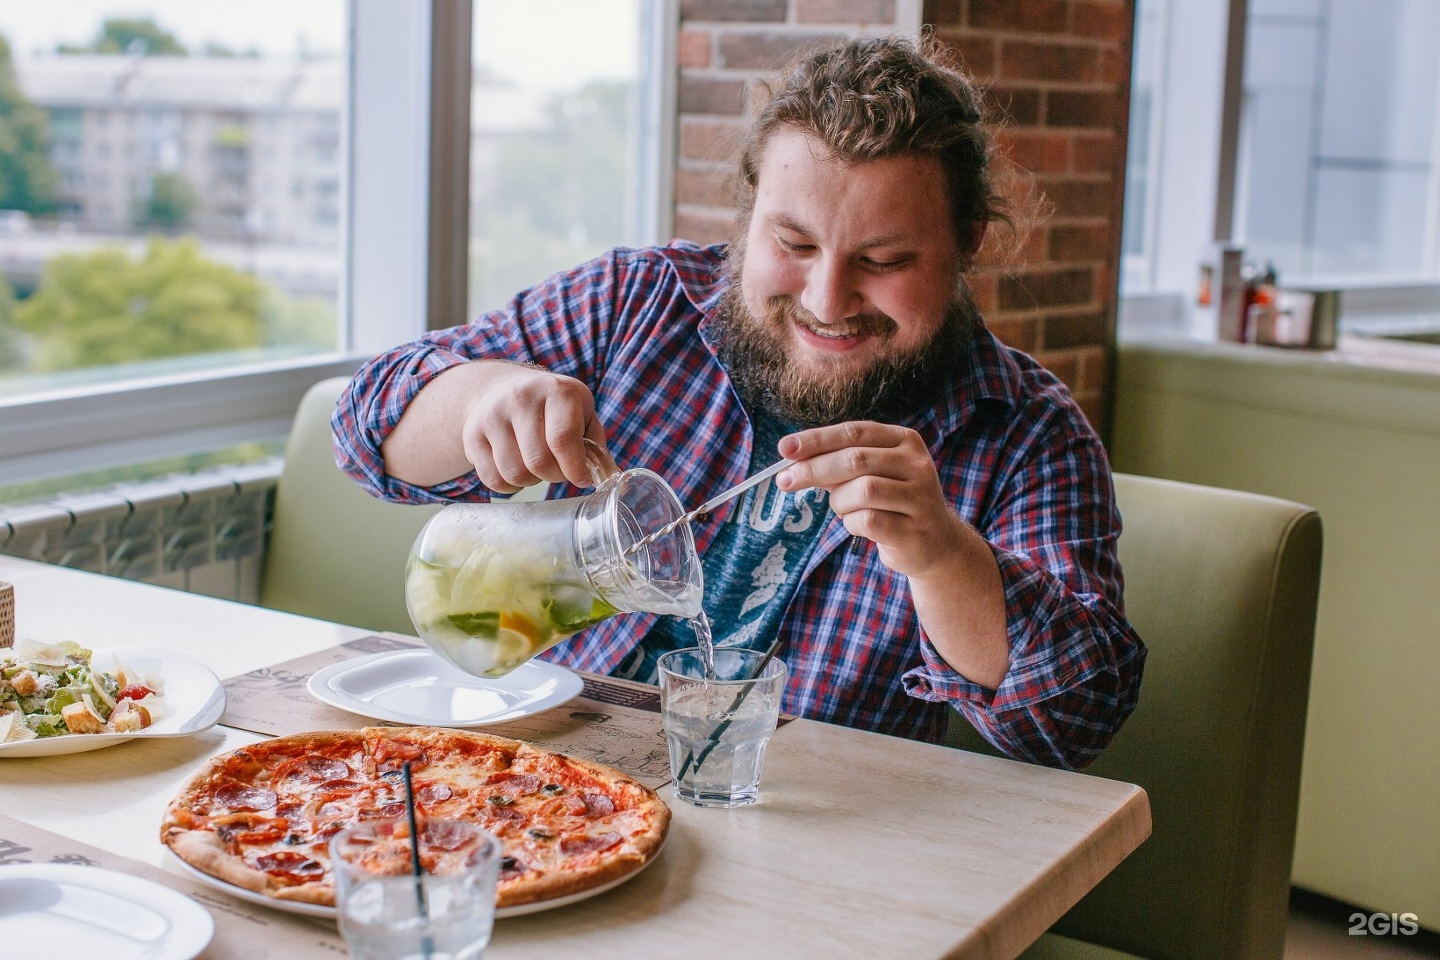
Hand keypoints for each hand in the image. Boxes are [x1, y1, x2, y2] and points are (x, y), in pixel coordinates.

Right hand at [458, 361, 614, 492]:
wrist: (502, 388)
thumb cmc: (553, 407)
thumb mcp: (581, 413)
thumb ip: (596, 445)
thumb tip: (609, 478)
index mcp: (556, 390)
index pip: (562, 439)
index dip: (574, 468)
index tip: (582, 479)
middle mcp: (520, 398)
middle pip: (538, 462)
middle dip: (555, 476)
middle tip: (559, 470)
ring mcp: (492, 415)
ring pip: (515, 474)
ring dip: (532, 481)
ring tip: (537, 465)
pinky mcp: (472, 435)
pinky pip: (493, 480)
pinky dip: (510, 485)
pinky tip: (518, 467)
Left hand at [776, 422, 964, 577]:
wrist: (936, 542)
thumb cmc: (892, 502)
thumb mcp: (871, 473)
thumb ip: (838, 462)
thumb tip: (792, 458)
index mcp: (904, 441)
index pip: (854, 432)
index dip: (817, 439)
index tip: (784, 448)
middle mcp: (916, 464)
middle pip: (855, 459)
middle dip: (813, 469)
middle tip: (785, 480)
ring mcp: (919, 497)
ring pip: (862, 491)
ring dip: (839, 502)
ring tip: (843, 509)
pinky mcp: (914, 529)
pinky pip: (868, 521)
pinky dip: (852, 524)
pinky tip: (858, 525)